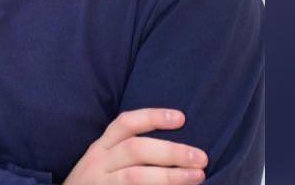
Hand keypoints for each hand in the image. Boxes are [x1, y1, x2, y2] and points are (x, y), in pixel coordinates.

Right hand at [63, 109, 207, 184]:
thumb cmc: (93, 184)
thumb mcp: (103, 162)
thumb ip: (126, 152)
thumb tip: (172, 147)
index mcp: (101, 148)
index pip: (126, 124)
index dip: (153, 117)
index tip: (182, 117)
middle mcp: (99, 163)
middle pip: (136, 149)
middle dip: (171, 151)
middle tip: (201, 156)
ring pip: (136, 177)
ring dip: (170, 176)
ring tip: (198, 176)